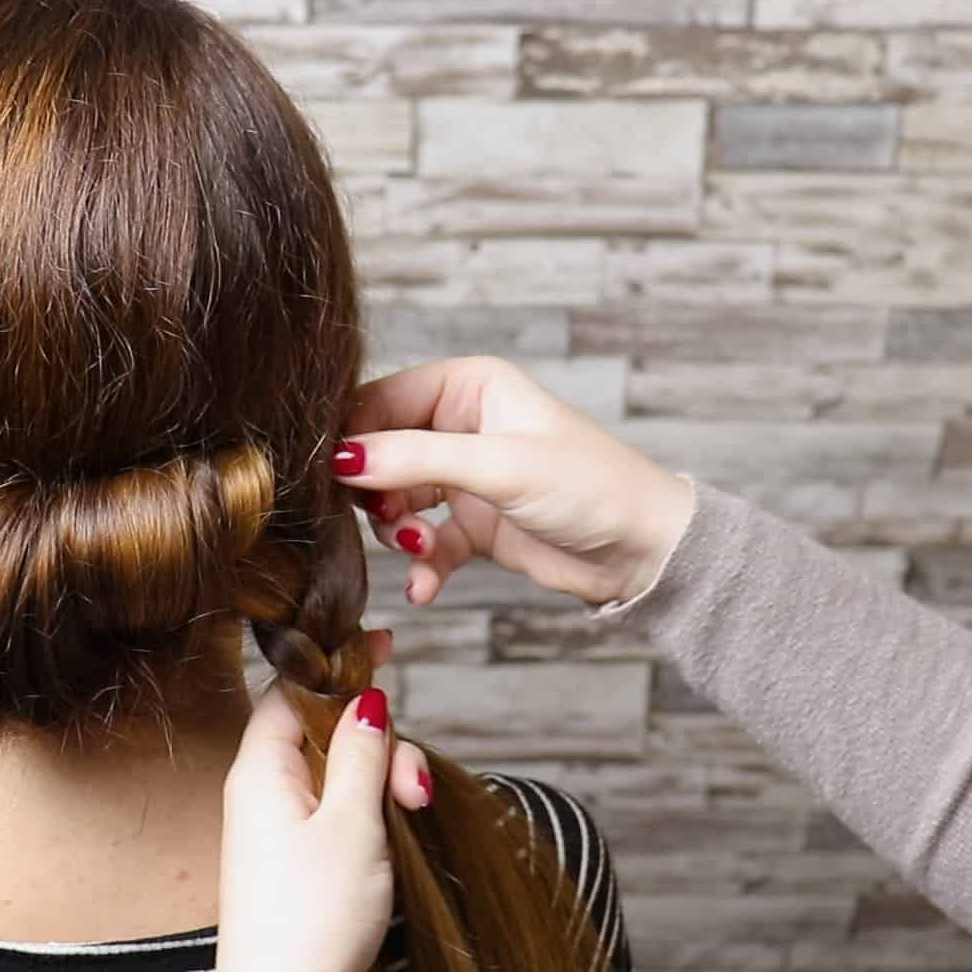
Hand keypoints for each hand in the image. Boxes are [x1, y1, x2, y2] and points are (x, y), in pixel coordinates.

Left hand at [215, 633, 430, 971]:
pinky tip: (395, 833)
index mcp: (260, 769)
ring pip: (336, 773)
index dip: (338, 666)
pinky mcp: (291, 859)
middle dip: (379, 744)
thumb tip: (364, 697)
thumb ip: (360, 753)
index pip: (294, 689)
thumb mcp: (350, 822)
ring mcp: (275, 826)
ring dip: (381, 781)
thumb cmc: (311, 916)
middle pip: (324, 731)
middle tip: (412, 783)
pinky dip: (368, 813)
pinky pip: (333, 811)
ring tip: (414, 812)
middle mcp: (261, 791)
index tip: (382, 644)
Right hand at [335, 356, 695, 607]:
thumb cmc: (590, 485)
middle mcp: (460, 424)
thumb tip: (342, 458)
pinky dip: (420, 563)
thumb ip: (415, 459)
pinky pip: (423, 541)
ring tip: (418, 545)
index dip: (351, 435)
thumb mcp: (498, 466)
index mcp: (468, 385)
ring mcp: (464, 476)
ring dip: (395, 529)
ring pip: (394, 499)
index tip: (328, 474)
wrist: (643, 551)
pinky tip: (424, 586)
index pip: (382, 398)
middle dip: (371, 489)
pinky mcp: (472, 524)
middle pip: (379, 451)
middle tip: (379, 515)